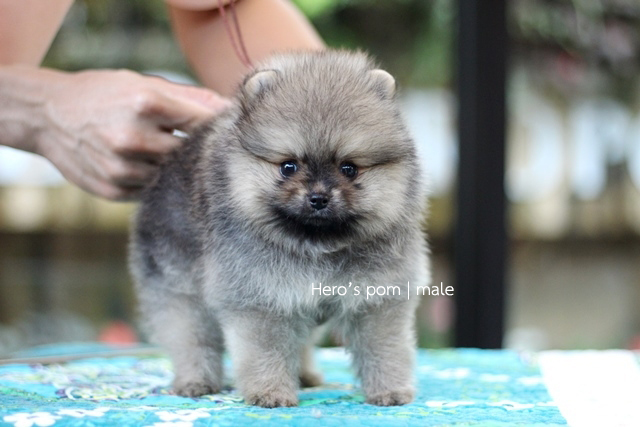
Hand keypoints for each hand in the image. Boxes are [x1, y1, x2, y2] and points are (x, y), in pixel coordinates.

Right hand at [1, 67, 229, 199]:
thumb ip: (190, 97)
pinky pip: (151, 192)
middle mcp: (133, 138)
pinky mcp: (113, 191)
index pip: (202, 122)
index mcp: (146, 103)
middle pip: (190, 153)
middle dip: (199, 150)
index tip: (224, 130)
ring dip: (177, 169)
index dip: (217, 127)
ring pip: (173, 176)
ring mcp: (121, 168)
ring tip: (169, 157)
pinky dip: (156, 182)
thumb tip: (230, 110)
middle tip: (204, 148)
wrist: (46, 115)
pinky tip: (149, 169)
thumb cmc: (103, 94)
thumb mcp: (143, 84)